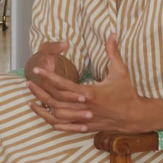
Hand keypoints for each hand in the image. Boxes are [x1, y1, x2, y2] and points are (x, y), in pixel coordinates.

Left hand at [29, 34, 147, 132]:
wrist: (134, 116)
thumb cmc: (127, 92)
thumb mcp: (120, 70)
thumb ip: (113, 52)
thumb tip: (112, 34)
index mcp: (91, 92)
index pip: (64, 84)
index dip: (48, 76)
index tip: (37, 70)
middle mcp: (85, 107)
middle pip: (56, 100)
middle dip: (40, 91)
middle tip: (28, 83)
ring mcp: (84, 119)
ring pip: (57, 115)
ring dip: (43, 108)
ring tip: (30, 100)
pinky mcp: (86, 127)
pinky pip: (65, 127)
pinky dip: (52, 122)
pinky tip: (44, 116)